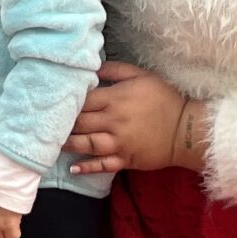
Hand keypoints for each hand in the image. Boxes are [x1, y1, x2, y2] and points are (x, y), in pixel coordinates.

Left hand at [65, 61, 205, 175]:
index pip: (83, 101)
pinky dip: (88, 168)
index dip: (68, 102)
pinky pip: (103, 166)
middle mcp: (114, 122)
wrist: (188, 129)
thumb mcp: (141, 76)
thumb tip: (91, 68)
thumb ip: (114, 70)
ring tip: (53, 144)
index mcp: (116, 99)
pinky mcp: (126, 160)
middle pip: (80, 123)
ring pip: (87, 144)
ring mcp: (119, 143)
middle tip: (47, 124)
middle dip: (63, 123)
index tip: (54, 102)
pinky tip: (73, 169)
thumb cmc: (164, 99)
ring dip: (68, 144)